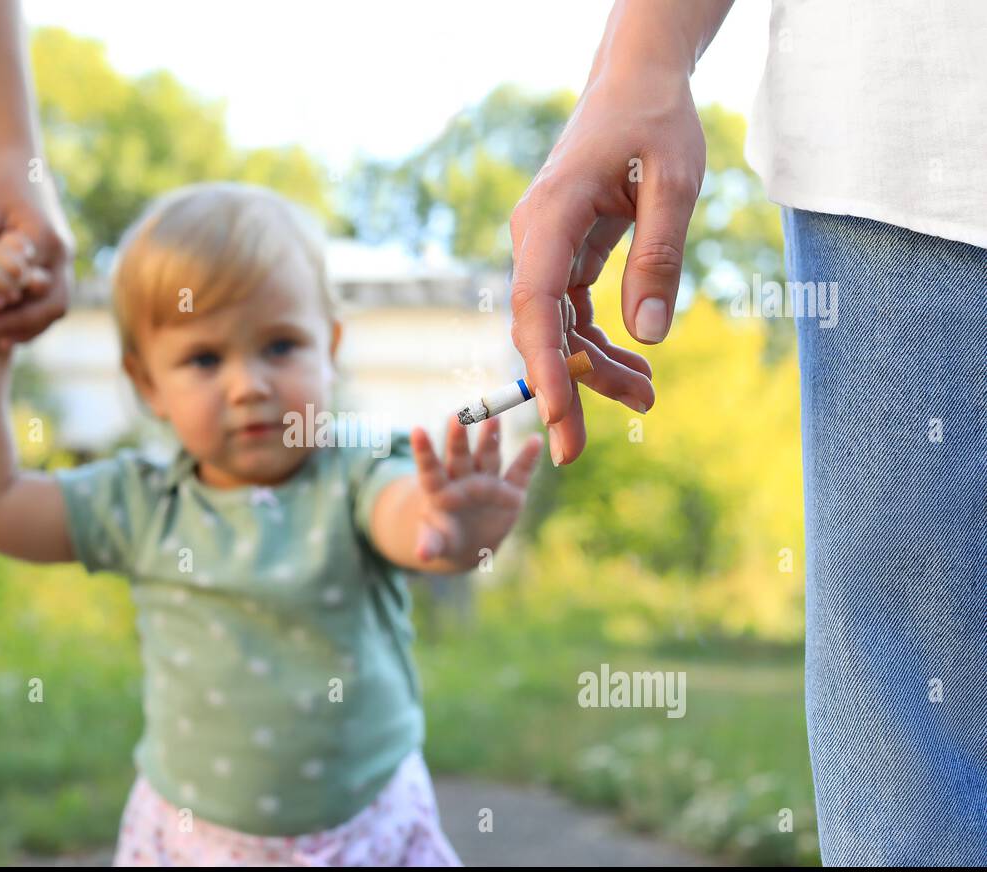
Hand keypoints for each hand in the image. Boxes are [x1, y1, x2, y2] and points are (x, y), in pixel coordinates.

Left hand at [0, 149, 74, 345]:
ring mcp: (66, 261)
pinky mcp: (60, 266)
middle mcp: (63, 253)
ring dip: (28, 328)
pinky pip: (53, 302)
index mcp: (44, 237)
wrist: (25, 164)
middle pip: (52, 305)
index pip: (24, 283)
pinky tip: (6, 331)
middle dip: (19, 325)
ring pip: (56, 308)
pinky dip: (33, 320)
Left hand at [408, 417, 541, 568]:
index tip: (416, 431)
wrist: (468, 542)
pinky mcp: (510, 491)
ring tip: (493, 418)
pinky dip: (529, 457)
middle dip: (458, 438)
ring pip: (488, 455)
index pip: (430, 467)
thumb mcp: (436, 541)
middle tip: (458, 416)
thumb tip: (422, 556)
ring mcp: (487, 482)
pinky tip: (536, 441)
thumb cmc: (445, 537)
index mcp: (440, 488)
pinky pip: (520, 472)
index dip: (424, 450)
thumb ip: (430, 543)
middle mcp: (462, 478)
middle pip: (459, 455)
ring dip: (491, 437)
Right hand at [509, 61, 705, 464]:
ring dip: (594, 369)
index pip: (535, 303)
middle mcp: (535, 237)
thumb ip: (660, 256)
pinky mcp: (564, 253)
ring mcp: (545, 247)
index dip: (545, 365)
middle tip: (581, 450)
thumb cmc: (655, 119)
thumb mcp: (676, 182)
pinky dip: (602, 343)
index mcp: (550, 216)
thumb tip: (649, 335)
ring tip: (648, 396)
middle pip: (540, 328)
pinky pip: (573, 312)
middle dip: (565, 387)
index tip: (556, 416)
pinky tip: (637, 364)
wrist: (635, 82)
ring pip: (558, 327)